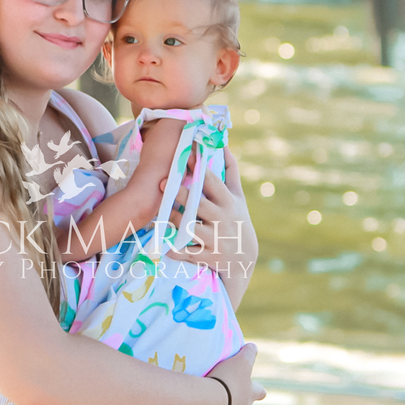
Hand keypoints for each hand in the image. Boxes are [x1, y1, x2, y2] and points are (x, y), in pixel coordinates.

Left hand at [164, 148, 257, 272]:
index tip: (184, 154)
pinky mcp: (207, 257)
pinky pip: (186, 252)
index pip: (211, 181)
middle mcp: (222, 219)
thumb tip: (223, 144)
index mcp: (228, 201)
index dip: (197, 167)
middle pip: (198, 204)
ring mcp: (215, 239)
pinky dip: (174, 249)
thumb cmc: (237, 220)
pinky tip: (163, 244)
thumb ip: (230, 170)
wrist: (244, 260)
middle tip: (162, 182)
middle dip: (180, 193)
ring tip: (161, 213)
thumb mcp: (237, 196)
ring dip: (173, 219)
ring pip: (189, 227)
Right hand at [203, 343, 265, 404]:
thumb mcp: (240, 361)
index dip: (258, 388)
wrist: (208, 403)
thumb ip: (248, 354)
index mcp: (249, 394)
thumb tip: (253, 346)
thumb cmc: (227, 380)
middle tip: (229, 391)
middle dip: (238, 399)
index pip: (260, 391)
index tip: (255, 385)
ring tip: (210, 398)